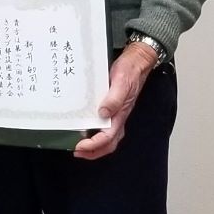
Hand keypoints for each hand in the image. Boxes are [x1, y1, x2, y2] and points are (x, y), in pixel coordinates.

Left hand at [74, 39, 159, 160]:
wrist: (137, 62)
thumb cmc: (130, 71)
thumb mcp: (121, 82)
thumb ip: (114, 99)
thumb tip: (103, 113)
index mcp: (121, 114)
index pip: (107, 138)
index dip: (93, 145)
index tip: (80, 147)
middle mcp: (119, 118)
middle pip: (108, 144)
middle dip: (93, 152)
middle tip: (76, 152)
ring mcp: (117, 115)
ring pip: (107, 138)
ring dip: (94, 146)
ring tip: (79, 147)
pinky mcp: (113, 109)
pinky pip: (105, 127)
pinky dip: (95, 134)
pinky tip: (85, 130)